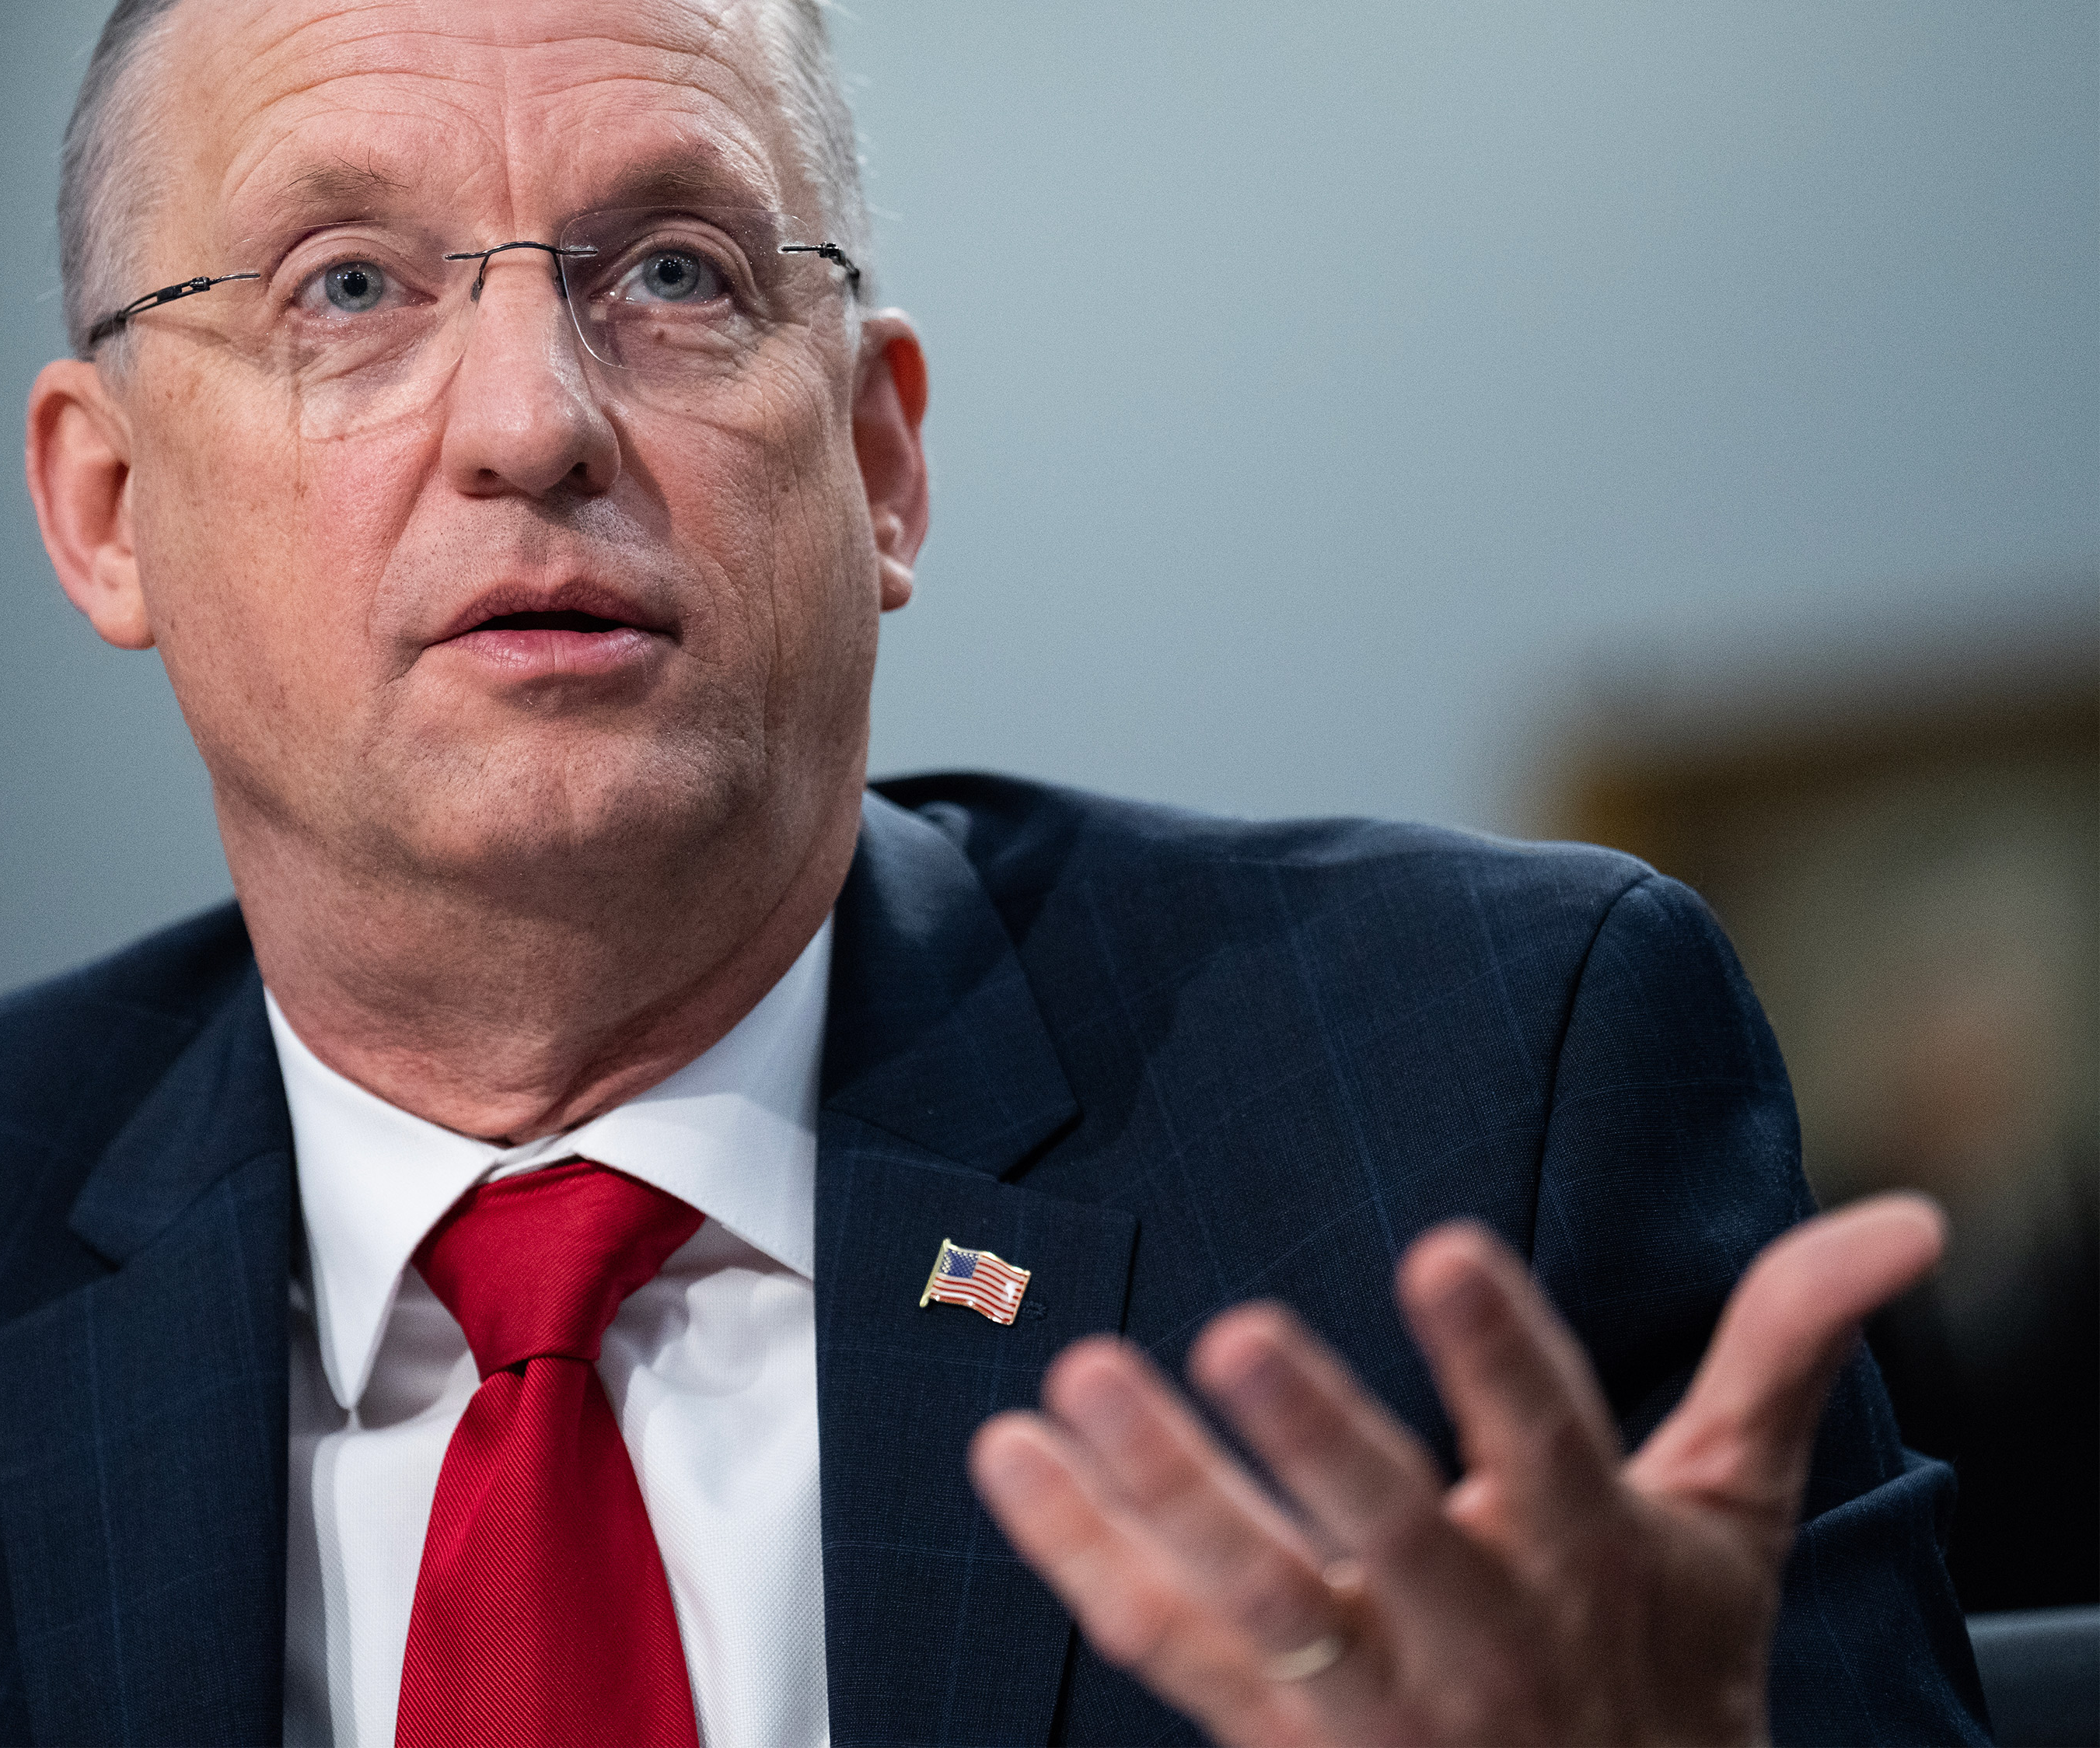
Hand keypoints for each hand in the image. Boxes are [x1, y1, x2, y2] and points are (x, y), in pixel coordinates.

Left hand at [969, 1194, 1943, 1746]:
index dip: (1501, 1352)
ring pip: (1252, 1600)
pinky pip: (1162, 1645)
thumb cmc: (1661, 1656)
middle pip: (1388, 1536)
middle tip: (1231, 1332)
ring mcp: (1370, 1703)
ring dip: (1155, 1489)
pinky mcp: (1275, 1741)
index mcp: (1587, 1557)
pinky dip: (1078, 1552)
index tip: (1441, 1249)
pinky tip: (1008, 1457)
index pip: (1551, 1442)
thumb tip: (1904, 1217)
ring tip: (1071, 1380)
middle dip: (1315, 1441)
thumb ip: (1780, 1352)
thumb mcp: (1727, 1516)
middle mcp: (1478, 1635)